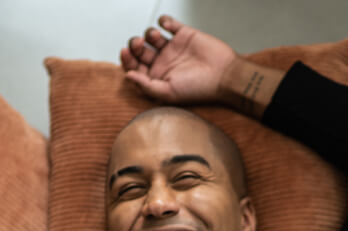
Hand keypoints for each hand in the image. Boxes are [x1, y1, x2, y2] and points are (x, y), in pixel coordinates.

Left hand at [120, 14, 235, 103]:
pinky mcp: (183, 35)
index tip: (124, 51)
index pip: (134, 67)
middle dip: (135, 45)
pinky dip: (164, 20)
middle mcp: (162, 63)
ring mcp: (173, 48)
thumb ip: (146, 86)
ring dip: (148, 33)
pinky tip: (166, 24)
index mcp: (156, 78)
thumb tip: (127, 76)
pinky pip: (169, 23)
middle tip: (139, 44)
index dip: (127, 59)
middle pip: (140, 50)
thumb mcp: (168, 93)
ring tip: (155, 36)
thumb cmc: (197, 89)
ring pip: (151, 36)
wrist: (223, 75)